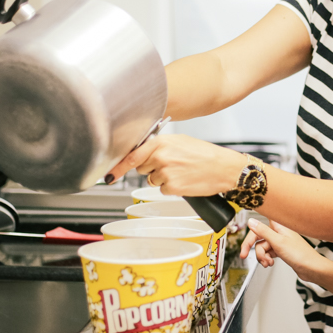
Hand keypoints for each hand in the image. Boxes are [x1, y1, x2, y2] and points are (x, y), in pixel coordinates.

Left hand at [105, 134, 243, 196]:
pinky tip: (184, 180)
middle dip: (151, 168)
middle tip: (170, 165)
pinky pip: (162, 190)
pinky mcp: (172, 187)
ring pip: (152, 180)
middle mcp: (161, 156)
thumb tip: (142, 153)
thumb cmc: (206, 154)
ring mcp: (165, 173)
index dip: (117, 167)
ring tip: (181, 172)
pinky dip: (171, 188)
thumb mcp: (181, 142)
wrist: (224, 168)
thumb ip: (159, 146)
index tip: (108, 175)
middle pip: (141, 168)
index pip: (132, 155)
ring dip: (162, 179)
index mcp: (162, 142)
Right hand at [247, 218, 320, 280]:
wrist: (311, 268)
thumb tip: (251, 221)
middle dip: (253, 248)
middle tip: (244, 255)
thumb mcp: (278, 242)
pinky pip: (268, 252)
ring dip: (262, 256)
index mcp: (278, 225)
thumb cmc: (301, 255)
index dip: (250, 230)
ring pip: (262, 246)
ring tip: (267, 262)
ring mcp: (280, 241)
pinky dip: (267, 258)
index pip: (259, 223)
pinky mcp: (281, 250)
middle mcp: (279, 232)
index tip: (244, 238)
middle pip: (258, 237)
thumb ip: (263, 231)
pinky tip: (270, 263)